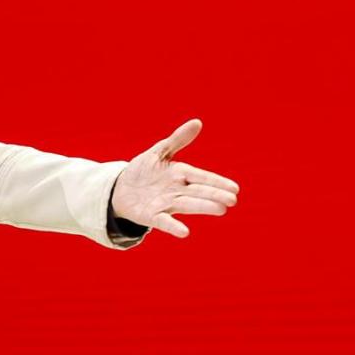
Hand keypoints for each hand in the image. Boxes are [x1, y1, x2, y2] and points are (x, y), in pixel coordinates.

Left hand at [110, 119, 239, 238]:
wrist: (120, 189)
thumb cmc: (144, 170)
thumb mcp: (159, 151)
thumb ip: (177, 139)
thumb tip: (198, 122)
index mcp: (180, 174)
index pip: (201, 177)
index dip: (217, 182)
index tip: (235, 188)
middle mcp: (176, 191)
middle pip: (197, 192)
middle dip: (214, 195)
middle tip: (232, 200)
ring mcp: (165, 204)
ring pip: (186, 205)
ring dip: (202, 207)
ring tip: (220, 210)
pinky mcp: (151, 216)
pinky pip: (164, 222)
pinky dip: (174, 226)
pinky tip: (185, 232)